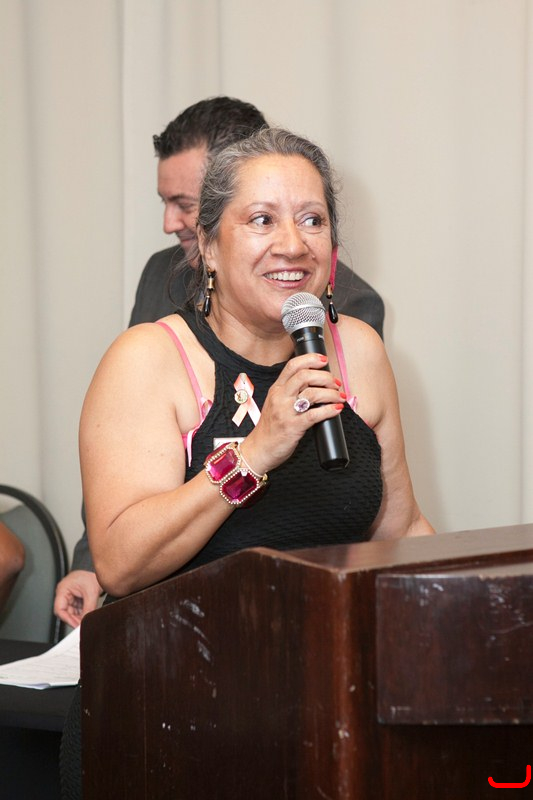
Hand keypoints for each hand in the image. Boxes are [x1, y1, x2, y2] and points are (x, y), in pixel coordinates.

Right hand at [53, 569, 102, 626]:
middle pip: (65, 612)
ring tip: (85, 620)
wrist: (99, 570)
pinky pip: (76, 609)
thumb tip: (86, 620)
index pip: (59, 609)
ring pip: (71, 612)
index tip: (75, 625)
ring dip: (78, 617)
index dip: (67, 619)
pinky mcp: (76, 598)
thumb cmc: (92, 574)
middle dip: (74, 619)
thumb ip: (88, 608)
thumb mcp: (91, 593)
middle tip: (81, 625)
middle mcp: (64, 593)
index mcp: (63, 589)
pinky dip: (81, 613)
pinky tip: (86, 615)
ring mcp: (70, 596)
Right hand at [242, 352, 344, 474]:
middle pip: (305, 376)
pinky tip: (337, 409)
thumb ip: (290, 392)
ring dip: (331, 393)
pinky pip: (315, 415)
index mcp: (276, 389)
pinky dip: (330, 410)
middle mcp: (280, 397)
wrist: (260, 449)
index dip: (310, 359)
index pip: (292, 365)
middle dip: (325, 377)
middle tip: (335, 383)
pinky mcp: (293, 427)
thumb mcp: (276, 403)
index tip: (323, 360)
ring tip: (339, 397)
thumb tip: (316, 383)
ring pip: (312, 394)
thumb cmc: (270, 428)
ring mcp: (286, 412)